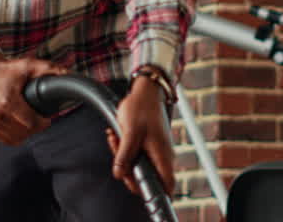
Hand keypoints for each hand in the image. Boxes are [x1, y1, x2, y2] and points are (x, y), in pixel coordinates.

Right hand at [0, 53, 66, 145]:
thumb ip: (49, 69)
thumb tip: (66, 73)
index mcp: (8, 100)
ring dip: (25, 133)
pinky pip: (5, 140)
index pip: (31, 124)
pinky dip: (14, 136)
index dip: (43, 123)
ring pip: (15, 138)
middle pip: (24, 133)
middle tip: (38, 118)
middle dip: (36, 127)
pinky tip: (18, 125)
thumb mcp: (29, 65)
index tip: (46, 118)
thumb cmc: (8, 70)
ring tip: (28, 121)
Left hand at [106, 73, 175, 196]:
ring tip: (116, 138)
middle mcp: (163, 157)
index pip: (166, 186)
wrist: (146, 91)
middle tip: (116, 151)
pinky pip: (136, 155)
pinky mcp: (150, 146)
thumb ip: (124, 156)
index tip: (130, 181)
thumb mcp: (130, 133)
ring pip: (138, 165)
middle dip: (126, 168)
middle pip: (146, 178)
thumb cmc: (142, 108)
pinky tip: (118, 135)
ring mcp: (156, 152)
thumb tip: (118, 174)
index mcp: (163, 156)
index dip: (151, 191)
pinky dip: (125, 149)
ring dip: (123, 156)